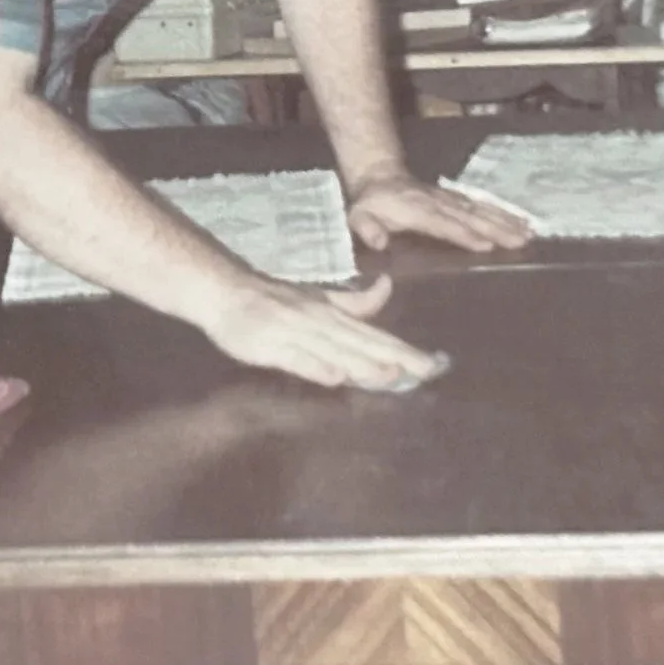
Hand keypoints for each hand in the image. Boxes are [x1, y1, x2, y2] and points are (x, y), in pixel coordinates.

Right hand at [201, 271, 445, 391]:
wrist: (226, 291)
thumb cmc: (275, 299)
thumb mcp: (320, 299)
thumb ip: (354, 302)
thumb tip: (388, 287)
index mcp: (334, 314)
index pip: (377, 335)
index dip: (407, 350)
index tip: (438, 364)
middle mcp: (320, 322)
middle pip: (363, 342)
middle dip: (396, 358)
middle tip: (429, 372)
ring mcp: (294, 333)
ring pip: (333, 350)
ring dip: (362, 362)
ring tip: (392, 376)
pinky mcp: (269, 345)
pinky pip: (295, 358)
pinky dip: (314, 366)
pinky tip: (333, 377)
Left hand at [346, 172, 530, 252]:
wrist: (381, 177)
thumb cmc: (371, 205)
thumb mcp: (359, 216)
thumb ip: (367, 228)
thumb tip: (378, 240)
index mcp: (417, 211)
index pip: (444, 224)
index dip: (464, 234)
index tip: (487, 245)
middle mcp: (439, 203)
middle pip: (471, 216)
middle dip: (497, 229)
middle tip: (521, 241)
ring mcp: (451, 199)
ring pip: (482, 210)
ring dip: (506, 221)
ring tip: (529, 233)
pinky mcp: (458, 199)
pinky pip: (483, 205)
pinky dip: (504, 212)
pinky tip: (522, 221)